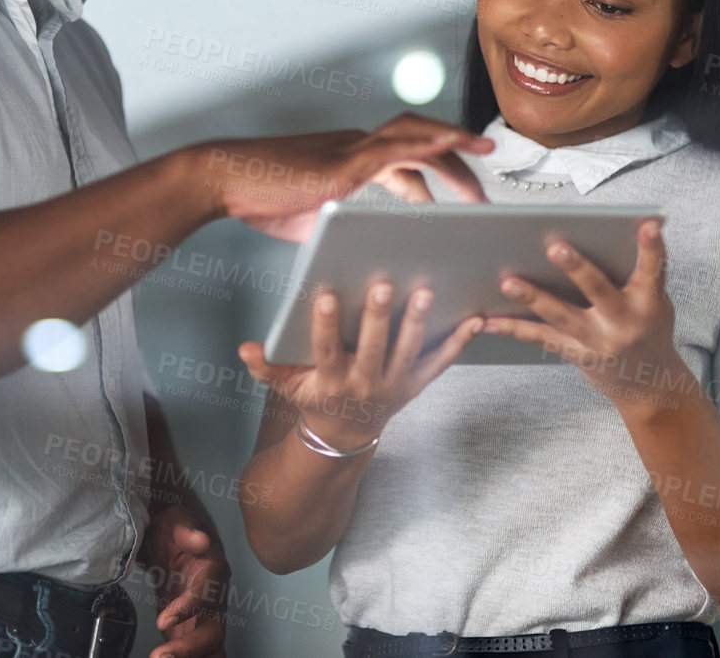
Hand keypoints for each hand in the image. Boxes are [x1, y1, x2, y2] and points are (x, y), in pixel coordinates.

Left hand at [141, 505, 228, 657]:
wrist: (170, 537)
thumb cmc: (175, 528)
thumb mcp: (178, 520)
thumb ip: (188, 531)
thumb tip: (200, 540)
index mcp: (214, 571)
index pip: (206, 595)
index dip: (188, 609)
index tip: (163, 620)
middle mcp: (215, 599)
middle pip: (212, 631)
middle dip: (189, 648)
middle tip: (160, 656)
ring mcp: (205, 618)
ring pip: (210, 647)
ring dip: (190, 657)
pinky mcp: (191, 629)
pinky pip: (198, 652)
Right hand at [197, 113, 493, 240]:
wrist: (224, 179)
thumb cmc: (258, 196)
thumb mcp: (309, 217)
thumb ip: (337, 221)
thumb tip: (355, 244)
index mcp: (350, 159)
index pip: (407, 158)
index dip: (438, 170)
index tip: (461, 194)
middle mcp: (355, 146)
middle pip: (420, 140)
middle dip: (457, 158)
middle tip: (484, 185)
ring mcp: (350, 149)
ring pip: (414, 134)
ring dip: (453, 144)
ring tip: (484, 157)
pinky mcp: (342, 162)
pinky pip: (393, 147)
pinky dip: (426, 144)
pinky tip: (449, 147)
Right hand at [239, 281, 484, 448]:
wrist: (345, 435)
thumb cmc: (314, 397)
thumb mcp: (287, 385)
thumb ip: (266, 366)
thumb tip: (244, 349)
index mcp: (330, 380)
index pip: (325, 349)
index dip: (324, 323)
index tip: (325, 293)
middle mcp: (364, 383)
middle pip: (372, 347)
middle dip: (377, 316)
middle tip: (382, 284)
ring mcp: (394, 385)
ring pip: (409, 351)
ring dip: (418, 322)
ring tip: (426, 291)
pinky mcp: (416, 384)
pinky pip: (440, 363)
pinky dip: (459, 342)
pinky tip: (475, 319)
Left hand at [480, 220, 693, 416]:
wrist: (648, 385)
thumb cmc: (648, 331)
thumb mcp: (656, 303)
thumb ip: (638, 276)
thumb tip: (606, 237)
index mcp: (649, 303)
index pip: (654, 269)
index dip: (651, 247)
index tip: (647, 225)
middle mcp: (624, 322)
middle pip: (599, 290)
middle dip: (577, 268)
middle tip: (555, 247)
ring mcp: (598, 340)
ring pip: (561, 315)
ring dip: (533, 297)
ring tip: (508, 283)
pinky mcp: (577, 354)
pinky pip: (542, 337)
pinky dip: (514, 328)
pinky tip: (490, 321)